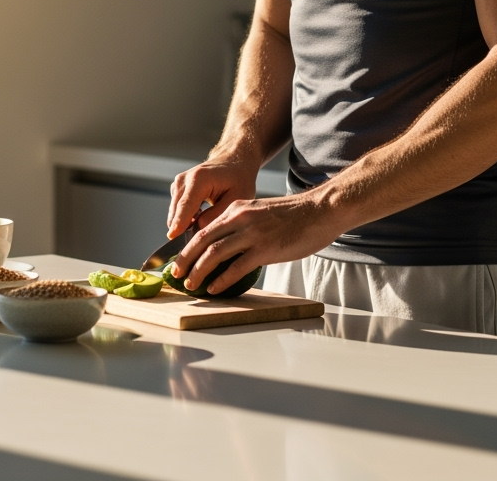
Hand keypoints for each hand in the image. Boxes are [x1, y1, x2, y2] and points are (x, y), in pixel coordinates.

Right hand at [167, 159, 257, 238]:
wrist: (233, 162)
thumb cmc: (238, 179)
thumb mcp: (237, 198)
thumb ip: (217, 215)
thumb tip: (198, 231)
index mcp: (199, 179)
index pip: (185, 206)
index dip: (179, 223)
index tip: (172, 238)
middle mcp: (184, 179)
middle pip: (177, 211)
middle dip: (183, 230)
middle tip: (200, 243)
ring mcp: (178, 183)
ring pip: (175, 213)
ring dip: (185, 224)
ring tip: (205, 225)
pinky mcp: (177, 189)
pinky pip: (177, 210)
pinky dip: (185, 218)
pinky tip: (201, 217)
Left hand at [169, 190, 343, 294]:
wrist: (319, 211)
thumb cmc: (293, 215)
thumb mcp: (259, 212)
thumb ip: (242, 225)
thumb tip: (226, 246)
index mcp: (237, 208)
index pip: (204, 229)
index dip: (189, 247)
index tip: (180, 260)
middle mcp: (240, 217)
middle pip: (203, 240)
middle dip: (186, 259)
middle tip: (176, 274)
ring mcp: (252, 233)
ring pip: (215, 253)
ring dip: (199, 271)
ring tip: (192, 285)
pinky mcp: (265, 248)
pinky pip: (236, 267)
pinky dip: (222, 279)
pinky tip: (215, 288)